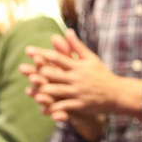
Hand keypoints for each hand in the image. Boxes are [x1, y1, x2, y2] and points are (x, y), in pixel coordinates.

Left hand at [22, 30, 140, 121]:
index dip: (42, 54)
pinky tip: (43, 110)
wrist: (117, 92)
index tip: (29, 50)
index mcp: (78, 66)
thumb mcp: (90, 58)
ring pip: (58, 91)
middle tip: (25, 71)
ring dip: (44, 92)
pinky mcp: (80, 104)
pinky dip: (53, 109)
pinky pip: (64, 107)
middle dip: (39, 73)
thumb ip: (76, 46)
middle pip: (55, 74)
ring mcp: (78, 92)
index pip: (57, 58)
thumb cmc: (101, 74)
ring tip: (31, 92)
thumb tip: (67, 31)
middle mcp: (77, 78)